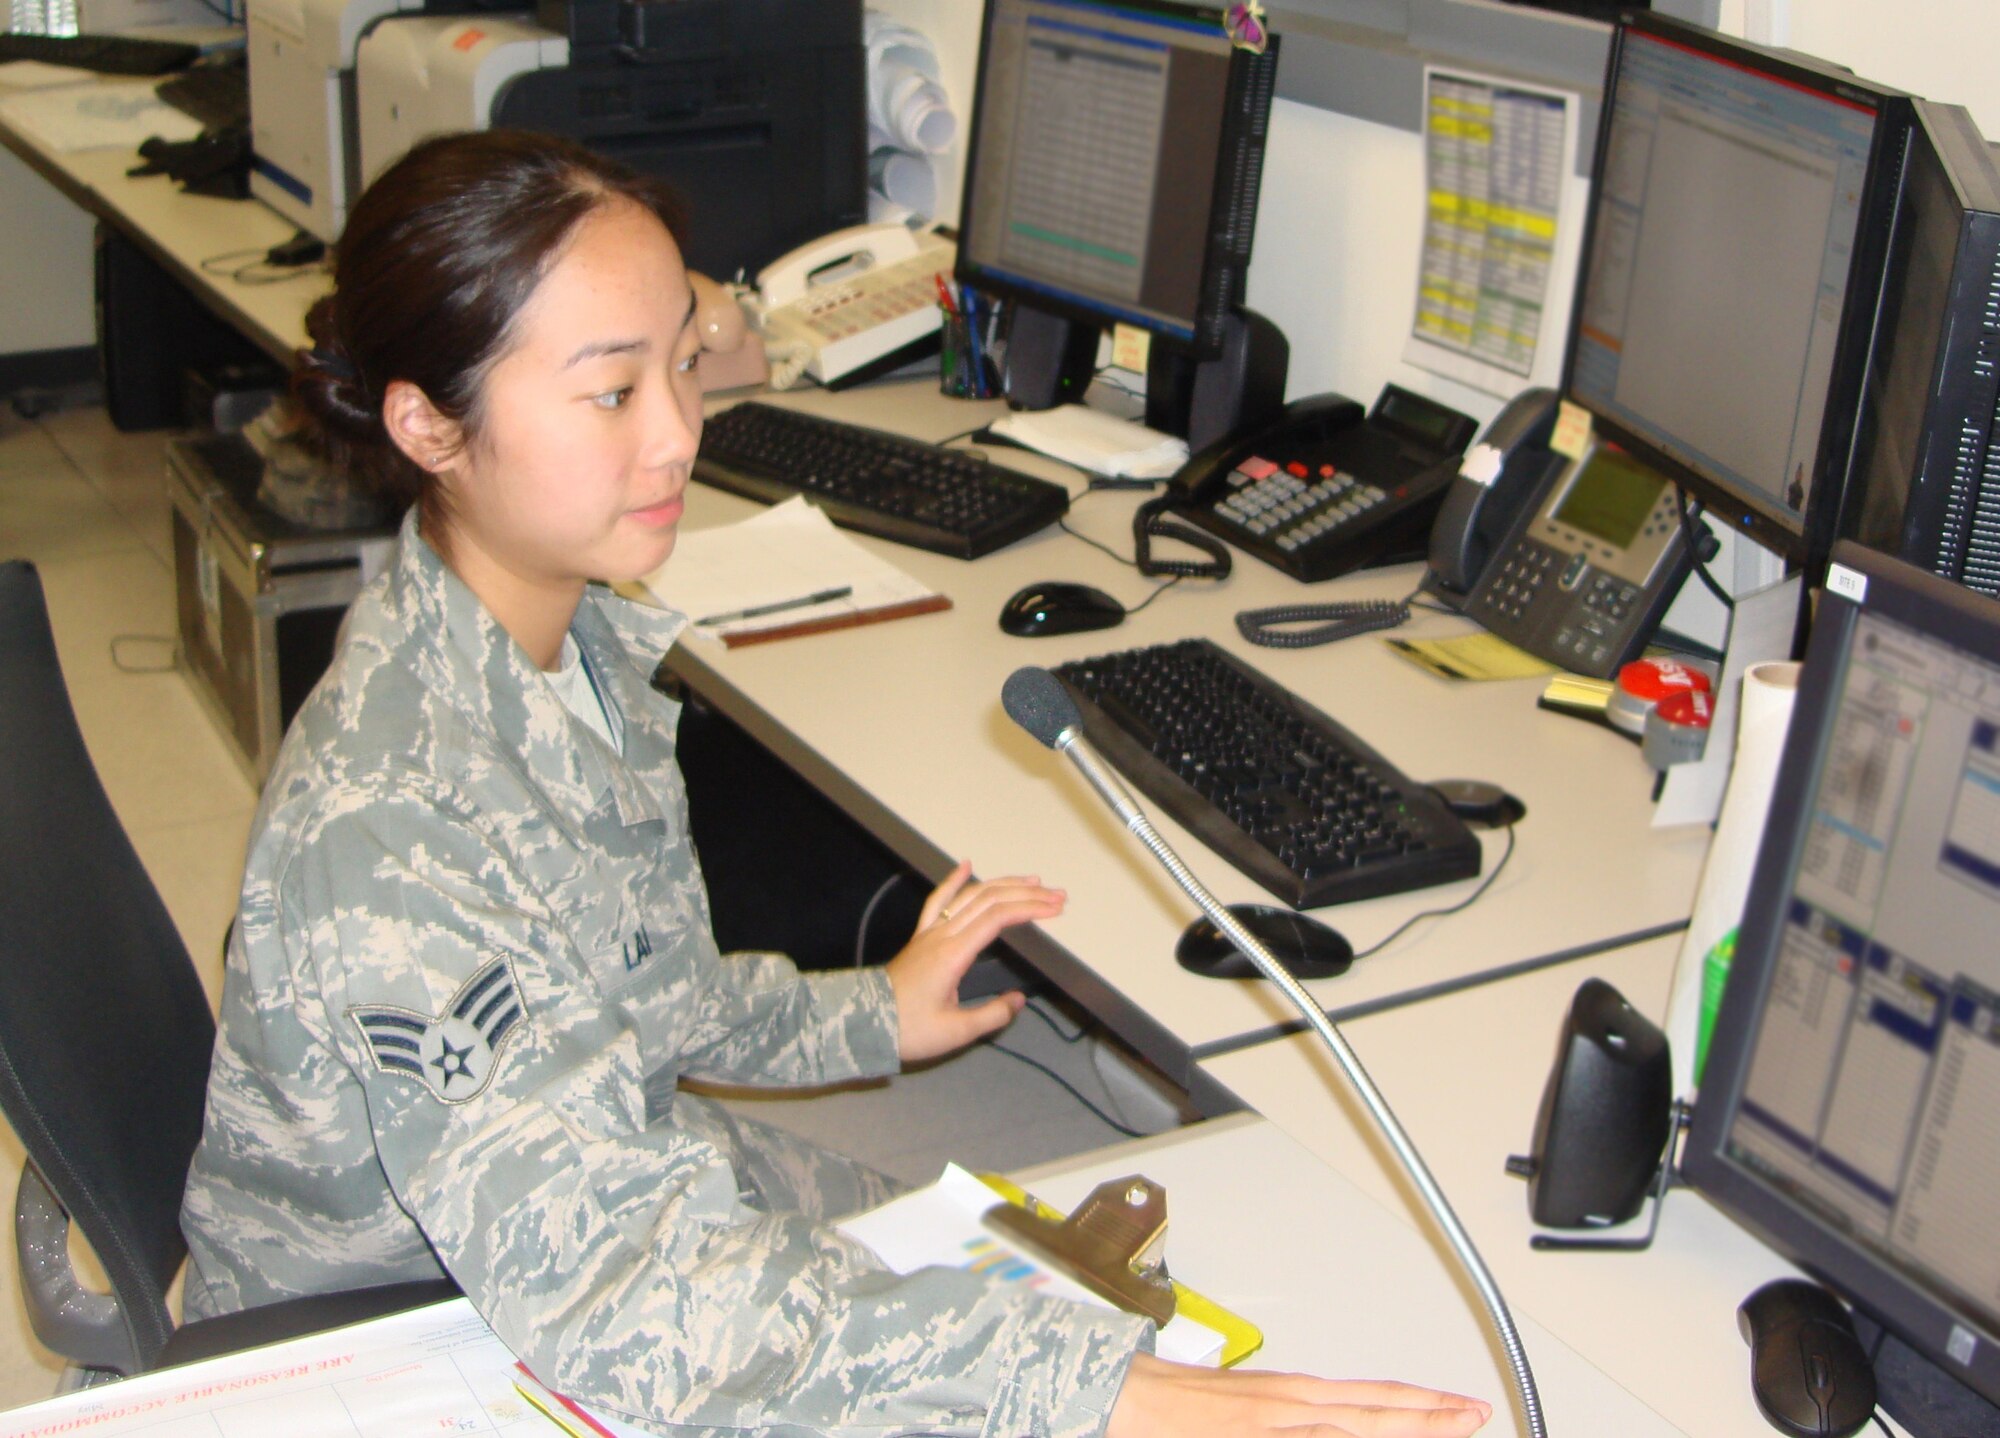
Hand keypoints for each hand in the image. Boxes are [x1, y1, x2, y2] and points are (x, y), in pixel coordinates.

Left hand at [885, 860, 1061, 1062]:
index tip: (1055, 910)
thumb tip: (1018, 1000)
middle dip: (1026, 895)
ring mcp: (930, 933)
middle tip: (1056, 896)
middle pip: (988, 901)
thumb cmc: (908, 1029)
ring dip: (1002, 885)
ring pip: (968, 896)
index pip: (997, 918)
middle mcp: (942, 936)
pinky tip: (965, 865)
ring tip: (1030, 882)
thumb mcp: (956, 1032)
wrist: (865, 1023)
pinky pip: (938, 901)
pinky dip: (953, 881)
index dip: (1029, 909)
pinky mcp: (921, 938)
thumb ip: (992, 1015)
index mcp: (953, 954)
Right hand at [1107, 1354, 1492, 1437]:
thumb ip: (1298, 1418)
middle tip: (1475, 1414)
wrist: (1131, 1398)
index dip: (1420, 1403)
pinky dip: (1345, 1437)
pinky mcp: (1257, 1436)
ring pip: (1355, 1428)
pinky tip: (1377, 1433)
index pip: (1373, 1398)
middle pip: (1377, 1413)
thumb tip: (1338, 1423)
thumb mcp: (1254, 1407)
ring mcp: (1276, 1425)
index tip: (1458, 1406)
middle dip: (1431, 1417)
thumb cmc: (1186, 1405)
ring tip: (1450, 1423)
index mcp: (1296, 1394)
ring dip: (1405, 1426)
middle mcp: (1294, 1406)